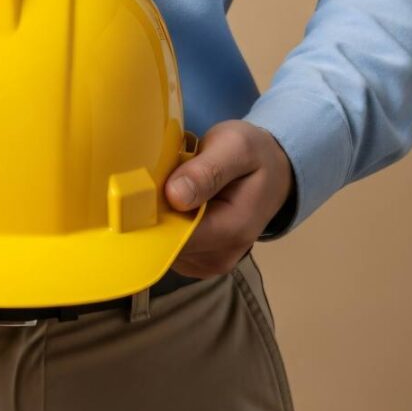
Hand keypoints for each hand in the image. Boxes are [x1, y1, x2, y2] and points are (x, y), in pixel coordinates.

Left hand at [164, 120, 293, 278]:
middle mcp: (219, 256)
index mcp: (232, 230)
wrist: (275, 173)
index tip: (137, 191)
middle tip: (154, 181)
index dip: (149, 215)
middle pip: (163, 244)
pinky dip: (162, 224)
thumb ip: (207, 170)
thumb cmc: (254, 156)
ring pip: (160, 246)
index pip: (174, 237)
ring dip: (156, 218)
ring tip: (168, 190)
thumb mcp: (237, 147)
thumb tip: (174, 195)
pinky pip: (166, 246)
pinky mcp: (196, 261)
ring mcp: (207, 263)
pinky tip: (172, 205)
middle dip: (150, 215)